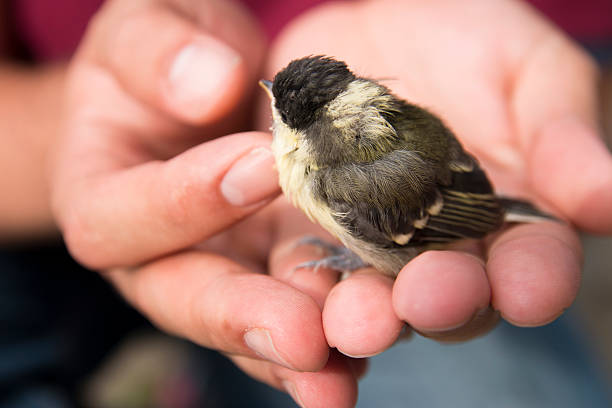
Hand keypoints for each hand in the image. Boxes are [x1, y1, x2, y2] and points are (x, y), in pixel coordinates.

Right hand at [51, 1, 362, 405]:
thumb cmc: (165, 52)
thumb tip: (208, 86)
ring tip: (341, 374)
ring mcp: (223, 269)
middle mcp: (159, 253)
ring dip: (295, 353)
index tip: (262, 164)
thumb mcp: (147, 30)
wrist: (200, 85)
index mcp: (103, 193)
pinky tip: (364, 355)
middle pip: (186, 299)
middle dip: (244, 316)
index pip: (122, 219)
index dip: (186, 200)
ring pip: (247, 326)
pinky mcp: (273, 272)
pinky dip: (329, 342)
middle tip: (301, 336)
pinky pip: (295, 314)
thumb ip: (158, 52)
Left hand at [263, 0, 609, 356]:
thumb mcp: (523, 70)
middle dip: (438, 303)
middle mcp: (439, 244)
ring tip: (354, 319)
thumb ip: (560, 134)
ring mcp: (371, 238)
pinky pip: (305, 261)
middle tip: (425, 300)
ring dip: (364, 313)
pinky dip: (301, 285)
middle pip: (447, 296)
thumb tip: (610, 200)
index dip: (533, 279)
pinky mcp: (312, 224)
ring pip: (372, 293)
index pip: (530, 262)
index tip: (527, 289)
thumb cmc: (467, 40)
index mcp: (504, 218)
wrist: (380, 21)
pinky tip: (292, 293)